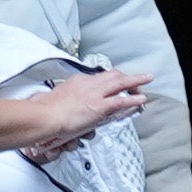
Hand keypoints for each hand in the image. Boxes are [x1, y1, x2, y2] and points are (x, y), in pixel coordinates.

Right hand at [27, 70, 143, 155]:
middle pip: (112, 75)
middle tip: (135, 79)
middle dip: (125, 77)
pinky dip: (134, 100)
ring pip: (120, 83)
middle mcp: (88, 84)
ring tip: (145, 80)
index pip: (99, 77)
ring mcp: (95, 95)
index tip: (115, 82)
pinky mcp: (100, 107)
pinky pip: (121, 101)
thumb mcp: (54, 99)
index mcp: (77, 81)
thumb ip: (62, 102)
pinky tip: (141, 100)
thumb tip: (61, 106)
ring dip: (135, 81)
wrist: (45, 116)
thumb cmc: (45, 111)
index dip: (110, 80)